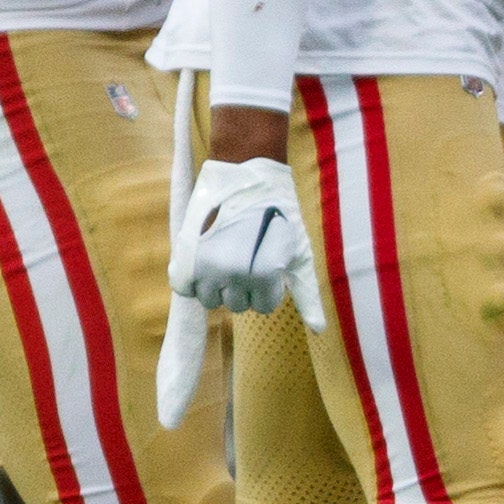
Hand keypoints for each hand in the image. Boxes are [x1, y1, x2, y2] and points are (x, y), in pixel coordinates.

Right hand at [169, 154, 320, 320]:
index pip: (261, 307)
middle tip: (247, 257)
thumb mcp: (299, 251)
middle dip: (243, 287)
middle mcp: (233, 274)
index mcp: (263, 276)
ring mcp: (205, 264)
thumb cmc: (279, 211)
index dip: (266, 288)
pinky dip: (193, 279)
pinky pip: (184, 287)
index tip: (266, 266)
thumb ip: (307, 293)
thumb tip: (319, 330)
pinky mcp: (184, 253)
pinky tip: (206, 259)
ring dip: (218, 285)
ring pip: (209, 300)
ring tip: (227, 257)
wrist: (246, 173)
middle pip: (236, 306)